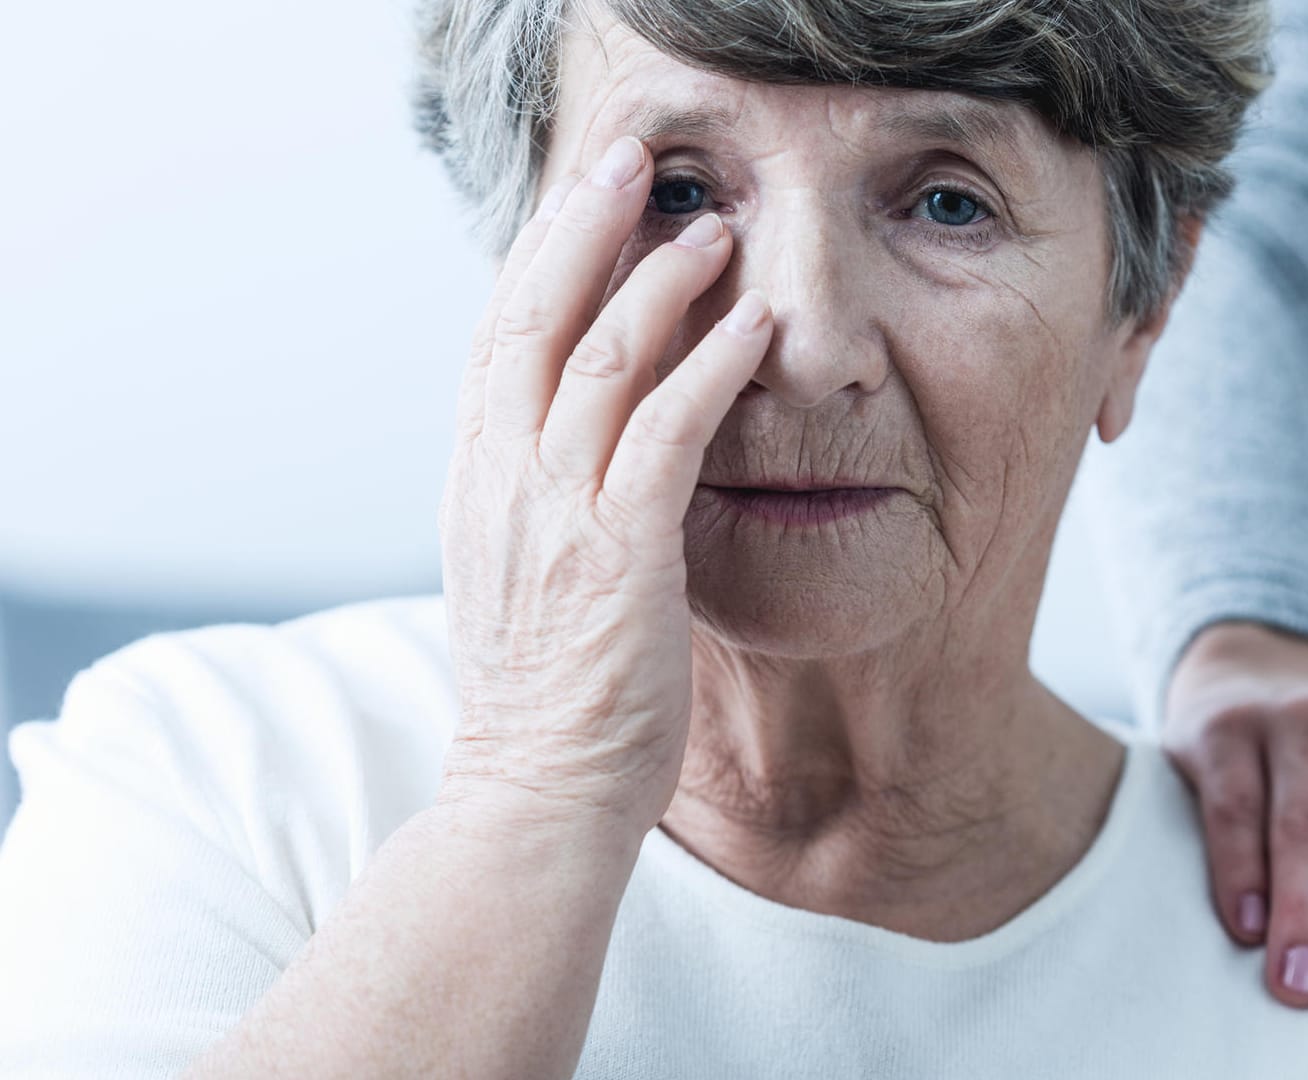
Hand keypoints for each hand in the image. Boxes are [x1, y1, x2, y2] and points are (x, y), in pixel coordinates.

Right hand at [436, 134, 773, 835]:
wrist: (535, 795)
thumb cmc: (544, 696)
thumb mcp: (515, 575)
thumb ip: (535, 496)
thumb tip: (571, 438)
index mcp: (477, 483)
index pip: (497, 339)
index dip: (539, 257)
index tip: (583, 201)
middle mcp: (502, 480)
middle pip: (533, 317)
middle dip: (582, 226)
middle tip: (631, 160)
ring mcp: (555, 512)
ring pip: (599, 357)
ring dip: (659, 281)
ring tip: (713, 228)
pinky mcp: (619, 551)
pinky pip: (666, 430)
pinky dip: (711, 367)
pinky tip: (753, 325)